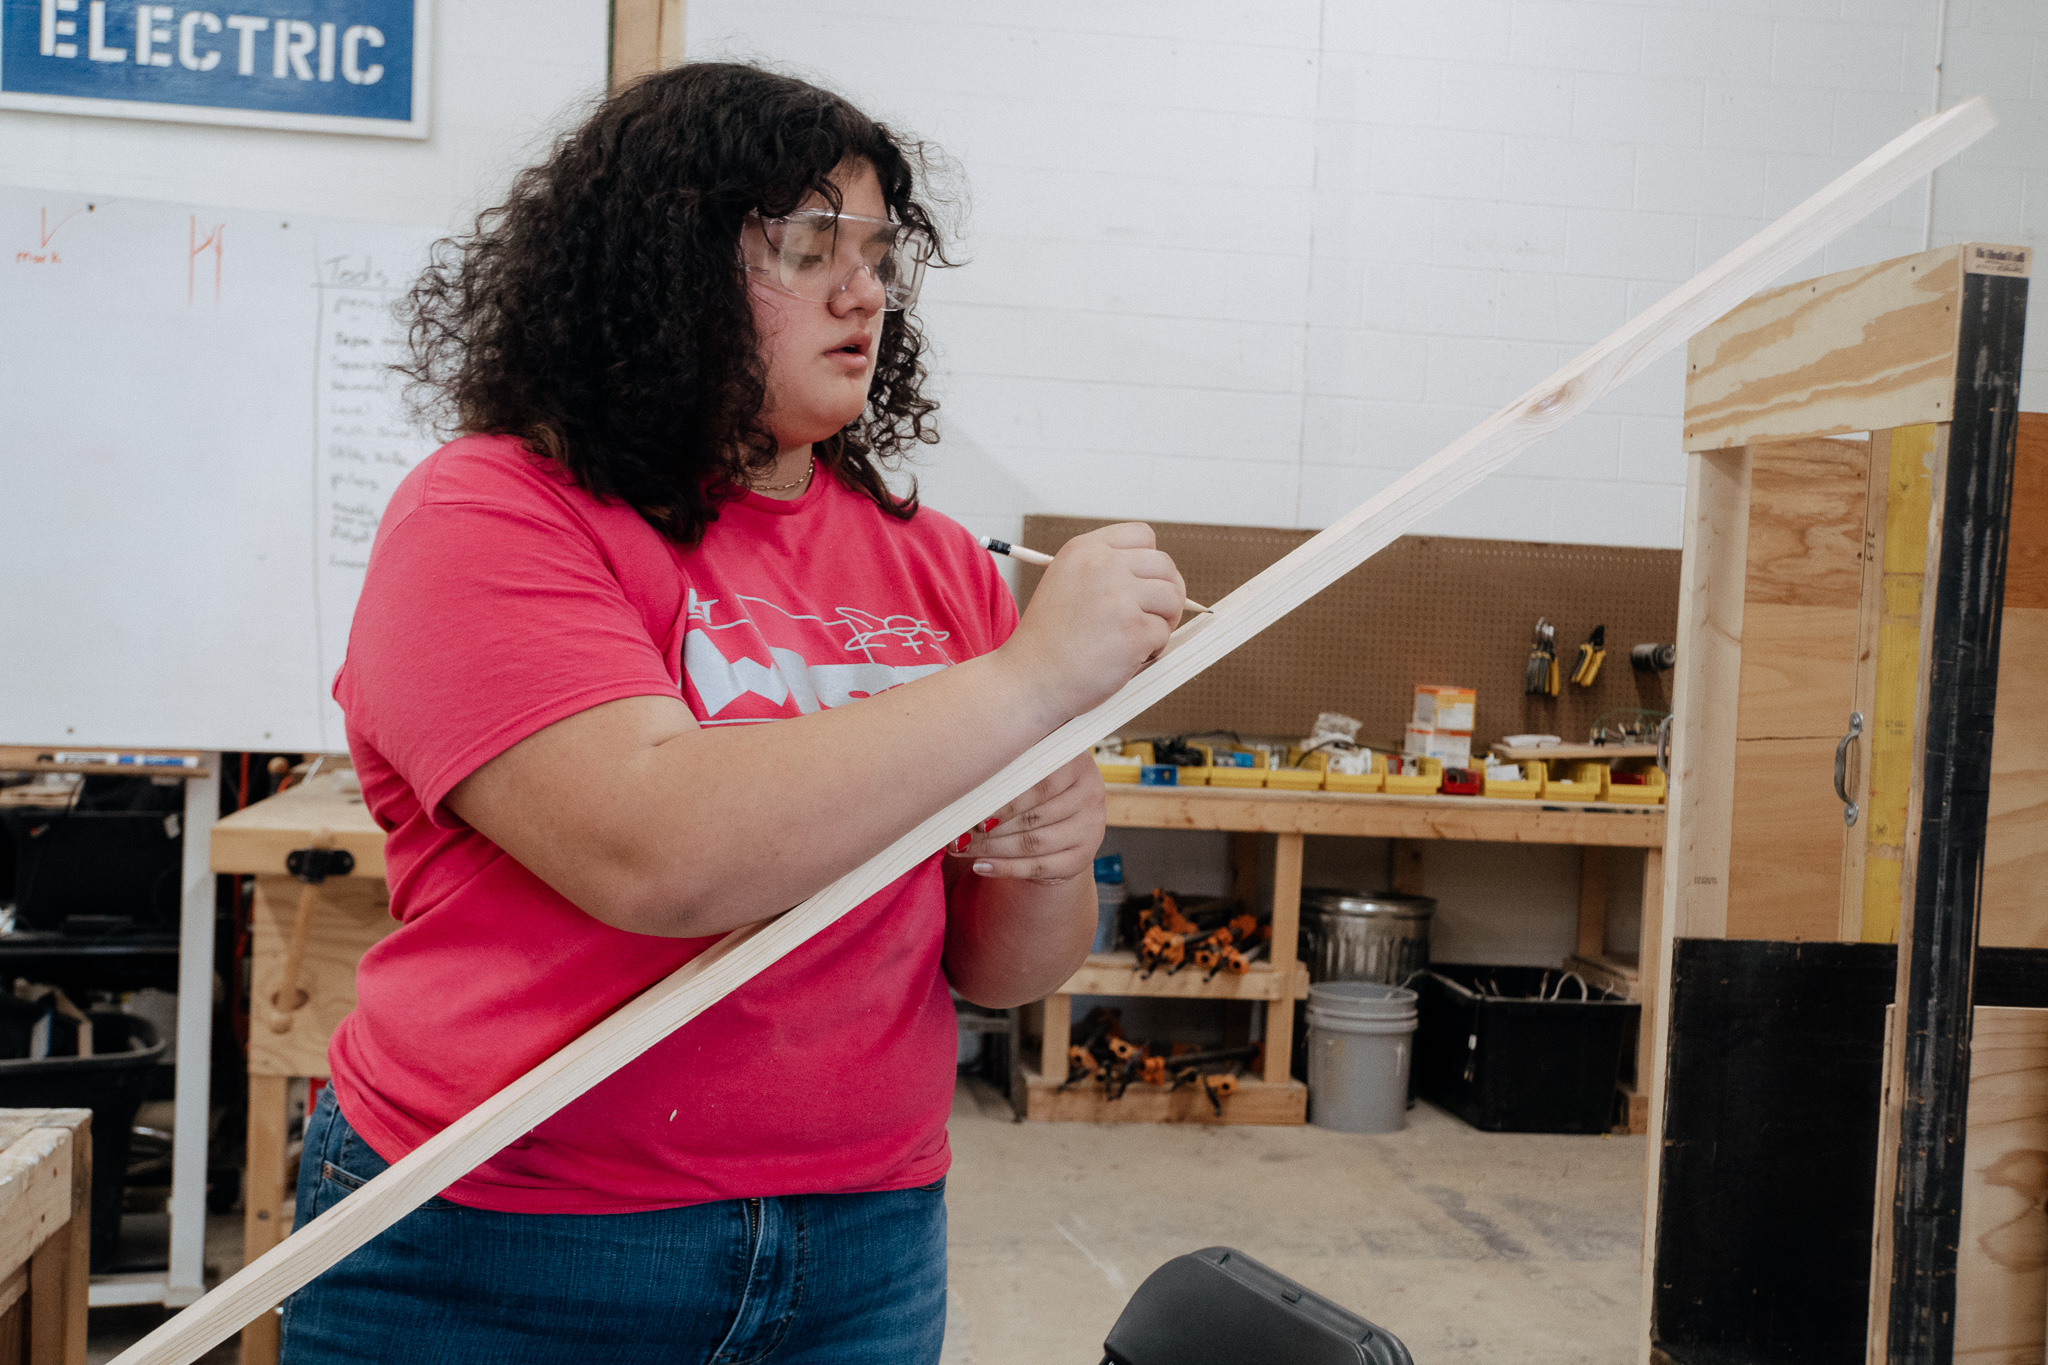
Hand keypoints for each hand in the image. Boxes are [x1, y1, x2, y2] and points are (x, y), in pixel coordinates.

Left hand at [949, 753, 1106, 884]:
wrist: (1060, 817)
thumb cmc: (1032, 784)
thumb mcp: (1026, 767)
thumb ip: (1004, 770)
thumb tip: (960, 785)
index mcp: (1076, 761)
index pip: (1039, 785)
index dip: (1005, 801)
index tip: (971, 810)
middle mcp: (1091, 794)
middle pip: (1033, 816)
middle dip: (989, 827)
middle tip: (956, 832)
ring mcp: (1090, 829)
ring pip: (1033, 843)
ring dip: (991, 848)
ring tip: (960, 847)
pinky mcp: (1082, 858)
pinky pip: (1039, 867)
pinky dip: (1005, 868)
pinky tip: (980, 866)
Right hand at [998, 523, 1184, 721]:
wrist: (1029, 679)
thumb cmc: (1048, 640)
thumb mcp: (1065, 582)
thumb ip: (1106, 570)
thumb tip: (1162, 578)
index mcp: (1084, 549)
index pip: (1143, 535)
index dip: (1149, 563)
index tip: (1140, 586)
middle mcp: (1103, 565)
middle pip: (1165, 566)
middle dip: (1164, 594)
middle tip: (1146, 618)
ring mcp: (1120, 597)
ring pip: (1173, 598)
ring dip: (1163, 621)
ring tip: (1135, 639)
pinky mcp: (1134, 630)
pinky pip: (1164, 633)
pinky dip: (1151, 650)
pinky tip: (1124, 657)